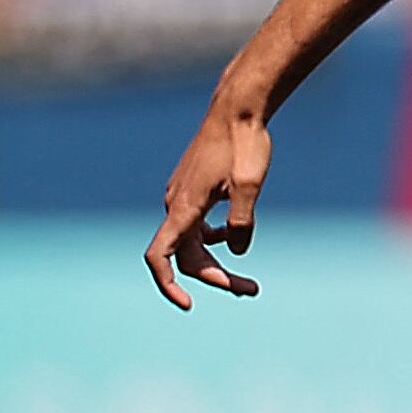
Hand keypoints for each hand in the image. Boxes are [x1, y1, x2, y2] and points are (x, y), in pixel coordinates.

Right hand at [145, 100, 268, 308]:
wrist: (238, 108)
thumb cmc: (245, 143)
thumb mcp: (250, 184)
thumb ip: (242, 221)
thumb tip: (235, 252)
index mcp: (184, 207)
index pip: (160, 256)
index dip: (167, 284)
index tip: (188, 304)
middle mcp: (175, 203)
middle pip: (188, 257)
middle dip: (216, 277)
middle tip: (251, 290)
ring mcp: (182, 195)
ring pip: (192, 242)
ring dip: (216, 262)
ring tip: (248, 281)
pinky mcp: (192, 189)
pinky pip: (195, 225)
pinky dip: (212, 239)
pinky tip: (232, 238)